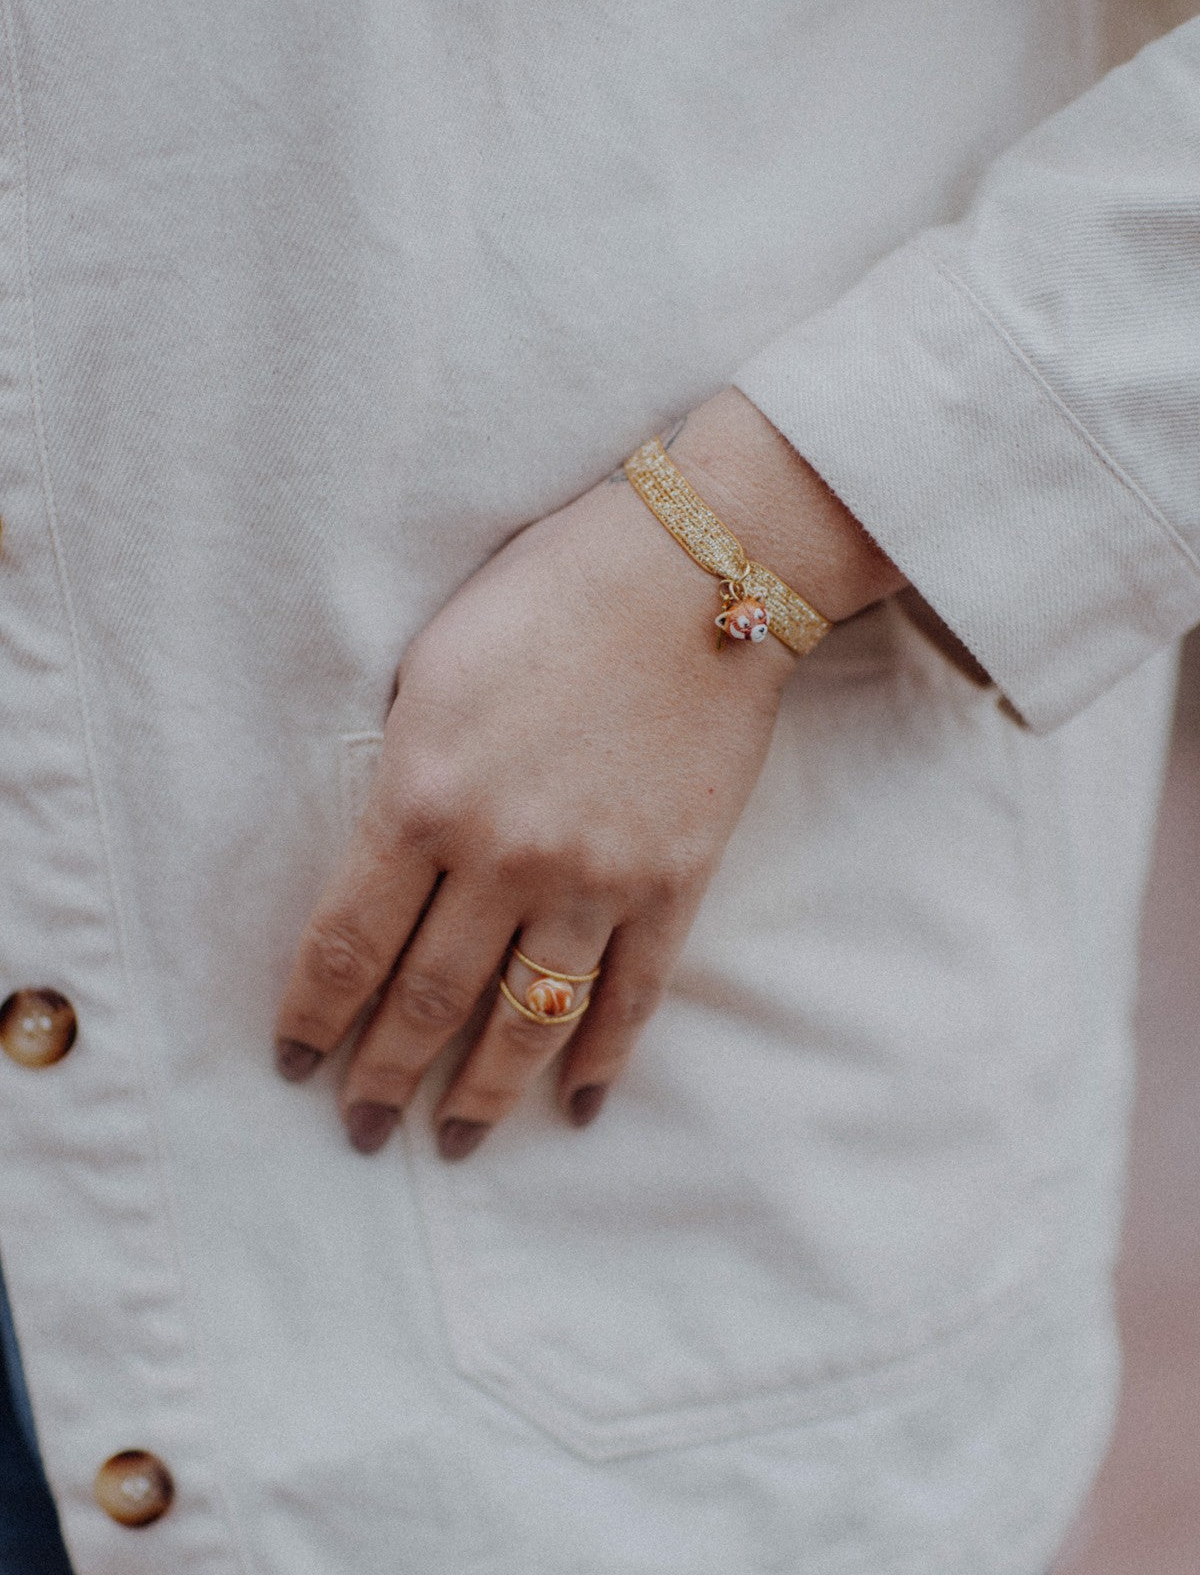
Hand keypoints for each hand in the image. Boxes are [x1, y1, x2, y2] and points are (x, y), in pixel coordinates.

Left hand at [273, 389, 902, 1156]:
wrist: (701, 572)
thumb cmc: (552, 593)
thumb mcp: (433, 668)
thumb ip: (406, 774)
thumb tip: (388, 854)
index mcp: (423, 796)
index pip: (346, 943)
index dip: (314, 1015)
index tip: (294, 1062)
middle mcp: (502, 856)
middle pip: (426, 1000)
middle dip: (384, 1077)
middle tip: (363, 1132)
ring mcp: (594, 879)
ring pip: (525, 1018)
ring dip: (483, 1094)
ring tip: (455, 1143)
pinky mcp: (672, 883)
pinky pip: (630, 996)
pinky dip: (601, 1059)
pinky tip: (575, 1106)